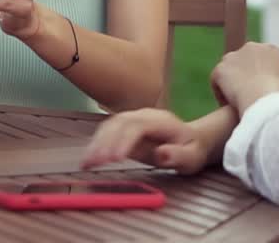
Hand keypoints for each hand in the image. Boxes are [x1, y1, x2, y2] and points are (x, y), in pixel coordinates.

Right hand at [80, 108, 210, 174]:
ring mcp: (133, 119)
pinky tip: (88, 159)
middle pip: (119, 123)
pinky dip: (96, 144)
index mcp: (161, 121)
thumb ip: (178, 156)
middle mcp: (144, 115)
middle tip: (93, 162)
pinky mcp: (125, 127)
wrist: (192, 139)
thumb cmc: (192, 150)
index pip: (138, 127)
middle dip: (105, 142)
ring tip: (86, 162)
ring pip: (110, 125)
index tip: (115, 159)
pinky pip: (108, 131)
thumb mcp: (192, 157)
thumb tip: (162, 154)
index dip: (125, 141)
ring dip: (96, 143)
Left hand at [211, 43, 278, 113]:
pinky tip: (228, 105)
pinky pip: (217, 81)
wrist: (264, 101)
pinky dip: (221, 92)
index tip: (265, 91)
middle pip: (246, 64)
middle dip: (248, 77)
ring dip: (233, 83)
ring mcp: (232, 58)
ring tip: (239, 102)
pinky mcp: (219, 70)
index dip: (264, 77)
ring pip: (231, 71)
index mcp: (269, 49)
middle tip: (252, 98)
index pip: (263, 60)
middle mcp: (250, 48)